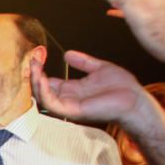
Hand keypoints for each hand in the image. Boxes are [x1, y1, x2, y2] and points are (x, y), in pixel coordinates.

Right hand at [31, 52, 155, 128]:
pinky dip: (44, 91)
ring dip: (36, 81)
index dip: (39, 71)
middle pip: (42, 89)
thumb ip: (83, 62)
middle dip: (33, 75)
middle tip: (30, 60)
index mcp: (73, 89)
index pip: (48, 82)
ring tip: (34, 66)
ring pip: (43, 96)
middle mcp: (68, 98)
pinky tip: (42, 78)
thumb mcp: (99, 68)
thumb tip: (67, 54)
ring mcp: (68, 106)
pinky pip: (52, 103)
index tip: (35, 58)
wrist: (134, 100)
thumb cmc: (121, 87)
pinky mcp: (72, 111)